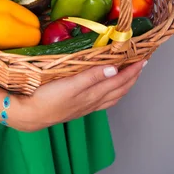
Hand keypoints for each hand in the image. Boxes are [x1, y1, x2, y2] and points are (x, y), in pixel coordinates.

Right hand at [12, 60, 145, 131]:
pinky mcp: (79, 107)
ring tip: (131, 74)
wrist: (30, 115)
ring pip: (113, 96)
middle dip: (132, 77)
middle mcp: (93, 101)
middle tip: (142, 63)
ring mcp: (86, 106)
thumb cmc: (47, 97)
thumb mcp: (69, 85)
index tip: (143, 58)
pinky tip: (109, 87)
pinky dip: (112, 92)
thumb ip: (91, 77)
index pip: (119, 81)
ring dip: (125, 85)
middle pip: (119, 89)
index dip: (132, 70)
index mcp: (92, 94)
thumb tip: (115, 69)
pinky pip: (104, 100)